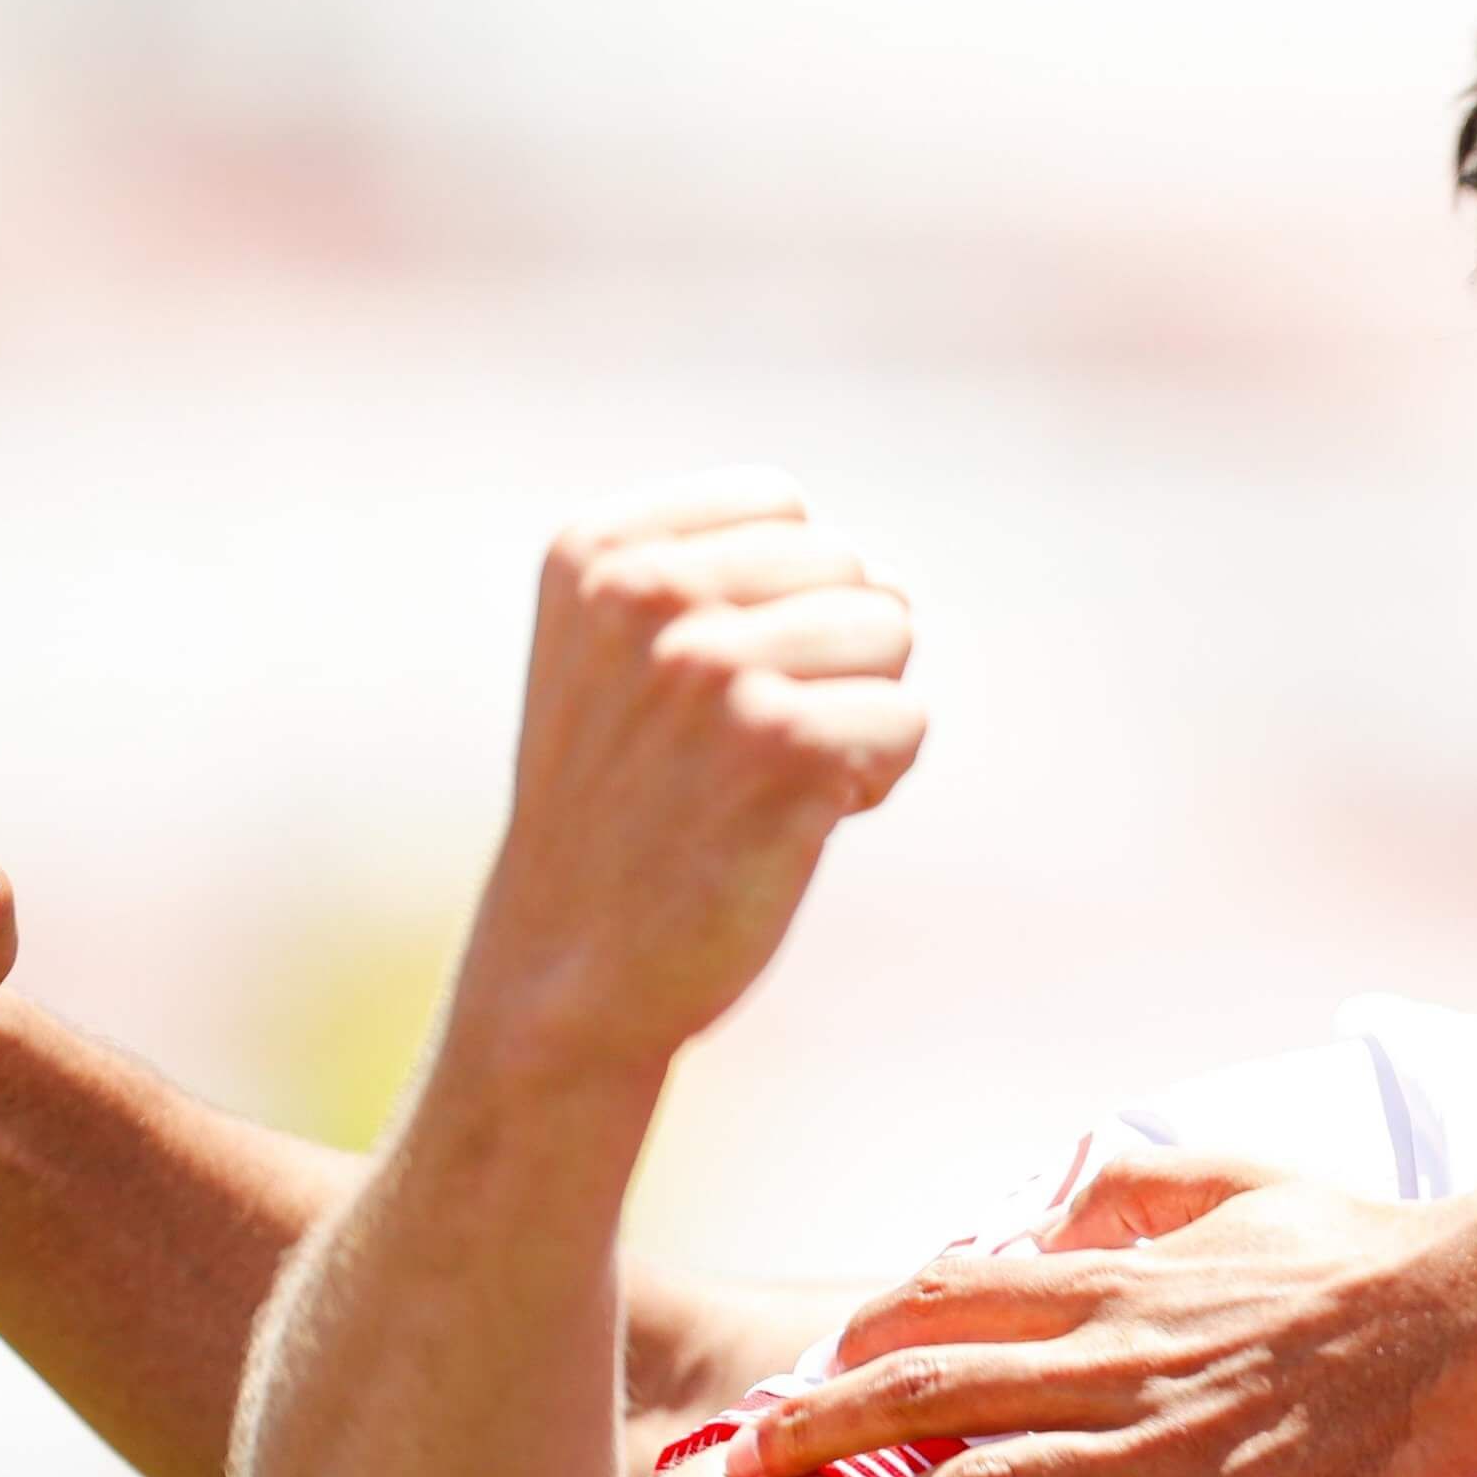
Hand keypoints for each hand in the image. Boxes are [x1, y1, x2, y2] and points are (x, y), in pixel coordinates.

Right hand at [460, 471, 922, 1077]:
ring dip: (859, 715)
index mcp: (598, 551)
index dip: (785, 600)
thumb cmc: (627, 809)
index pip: (783, 507)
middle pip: (849, 567)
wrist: (569, 969)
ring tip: (770, 779)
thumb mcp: (622, 655)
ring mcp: (711, 664)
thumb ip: (725, 578)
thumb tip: (886, 579)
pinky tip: (798, 822)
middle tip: (745, 747)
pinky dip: (874, 779)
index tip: (713, 682)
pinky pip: (906, 721)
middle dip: (832, 658)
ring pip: (890, 632)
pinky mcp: (780, 743)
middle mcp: (646, 592)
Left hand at [727, 1150, 1476, 1476]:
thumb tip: (1053, 1203)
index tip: (803, 1372)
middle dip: (825, 1433)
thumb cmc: (1366, 1243)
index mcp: (1122, 1284)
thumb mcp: (1241, 1178)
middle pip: (937, 1396)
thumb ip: (1136, 1184)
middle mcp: (1124, 1364)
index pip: (951, 1300)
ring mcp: (1176, 1452)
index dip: (860, 1335)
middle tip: (744, 1466)